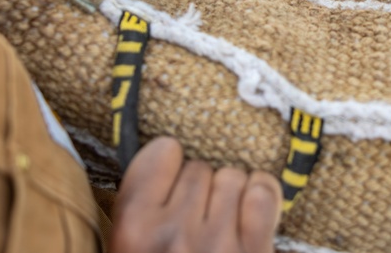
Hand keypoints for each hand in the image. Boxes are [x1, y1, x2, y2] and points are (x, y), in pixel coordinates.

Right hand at [111, 137, 281, 252]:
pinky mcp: (255, 251)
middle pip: (199, 166)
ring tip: (223, 221)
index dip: (167, 165)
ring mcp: (218, 243)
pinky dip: (261, 197)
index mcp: (133, 230)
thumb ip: (139, 205)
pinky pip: (263, 193)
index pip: (161, 152)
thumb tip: (163, 148)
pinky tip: (253, 214)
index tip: (169, 179)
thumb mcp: (127, 246)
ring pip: (233, 176)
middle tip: (197, 216)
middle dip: (201, 187)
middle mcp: (173, 233)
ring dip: (231, 193)